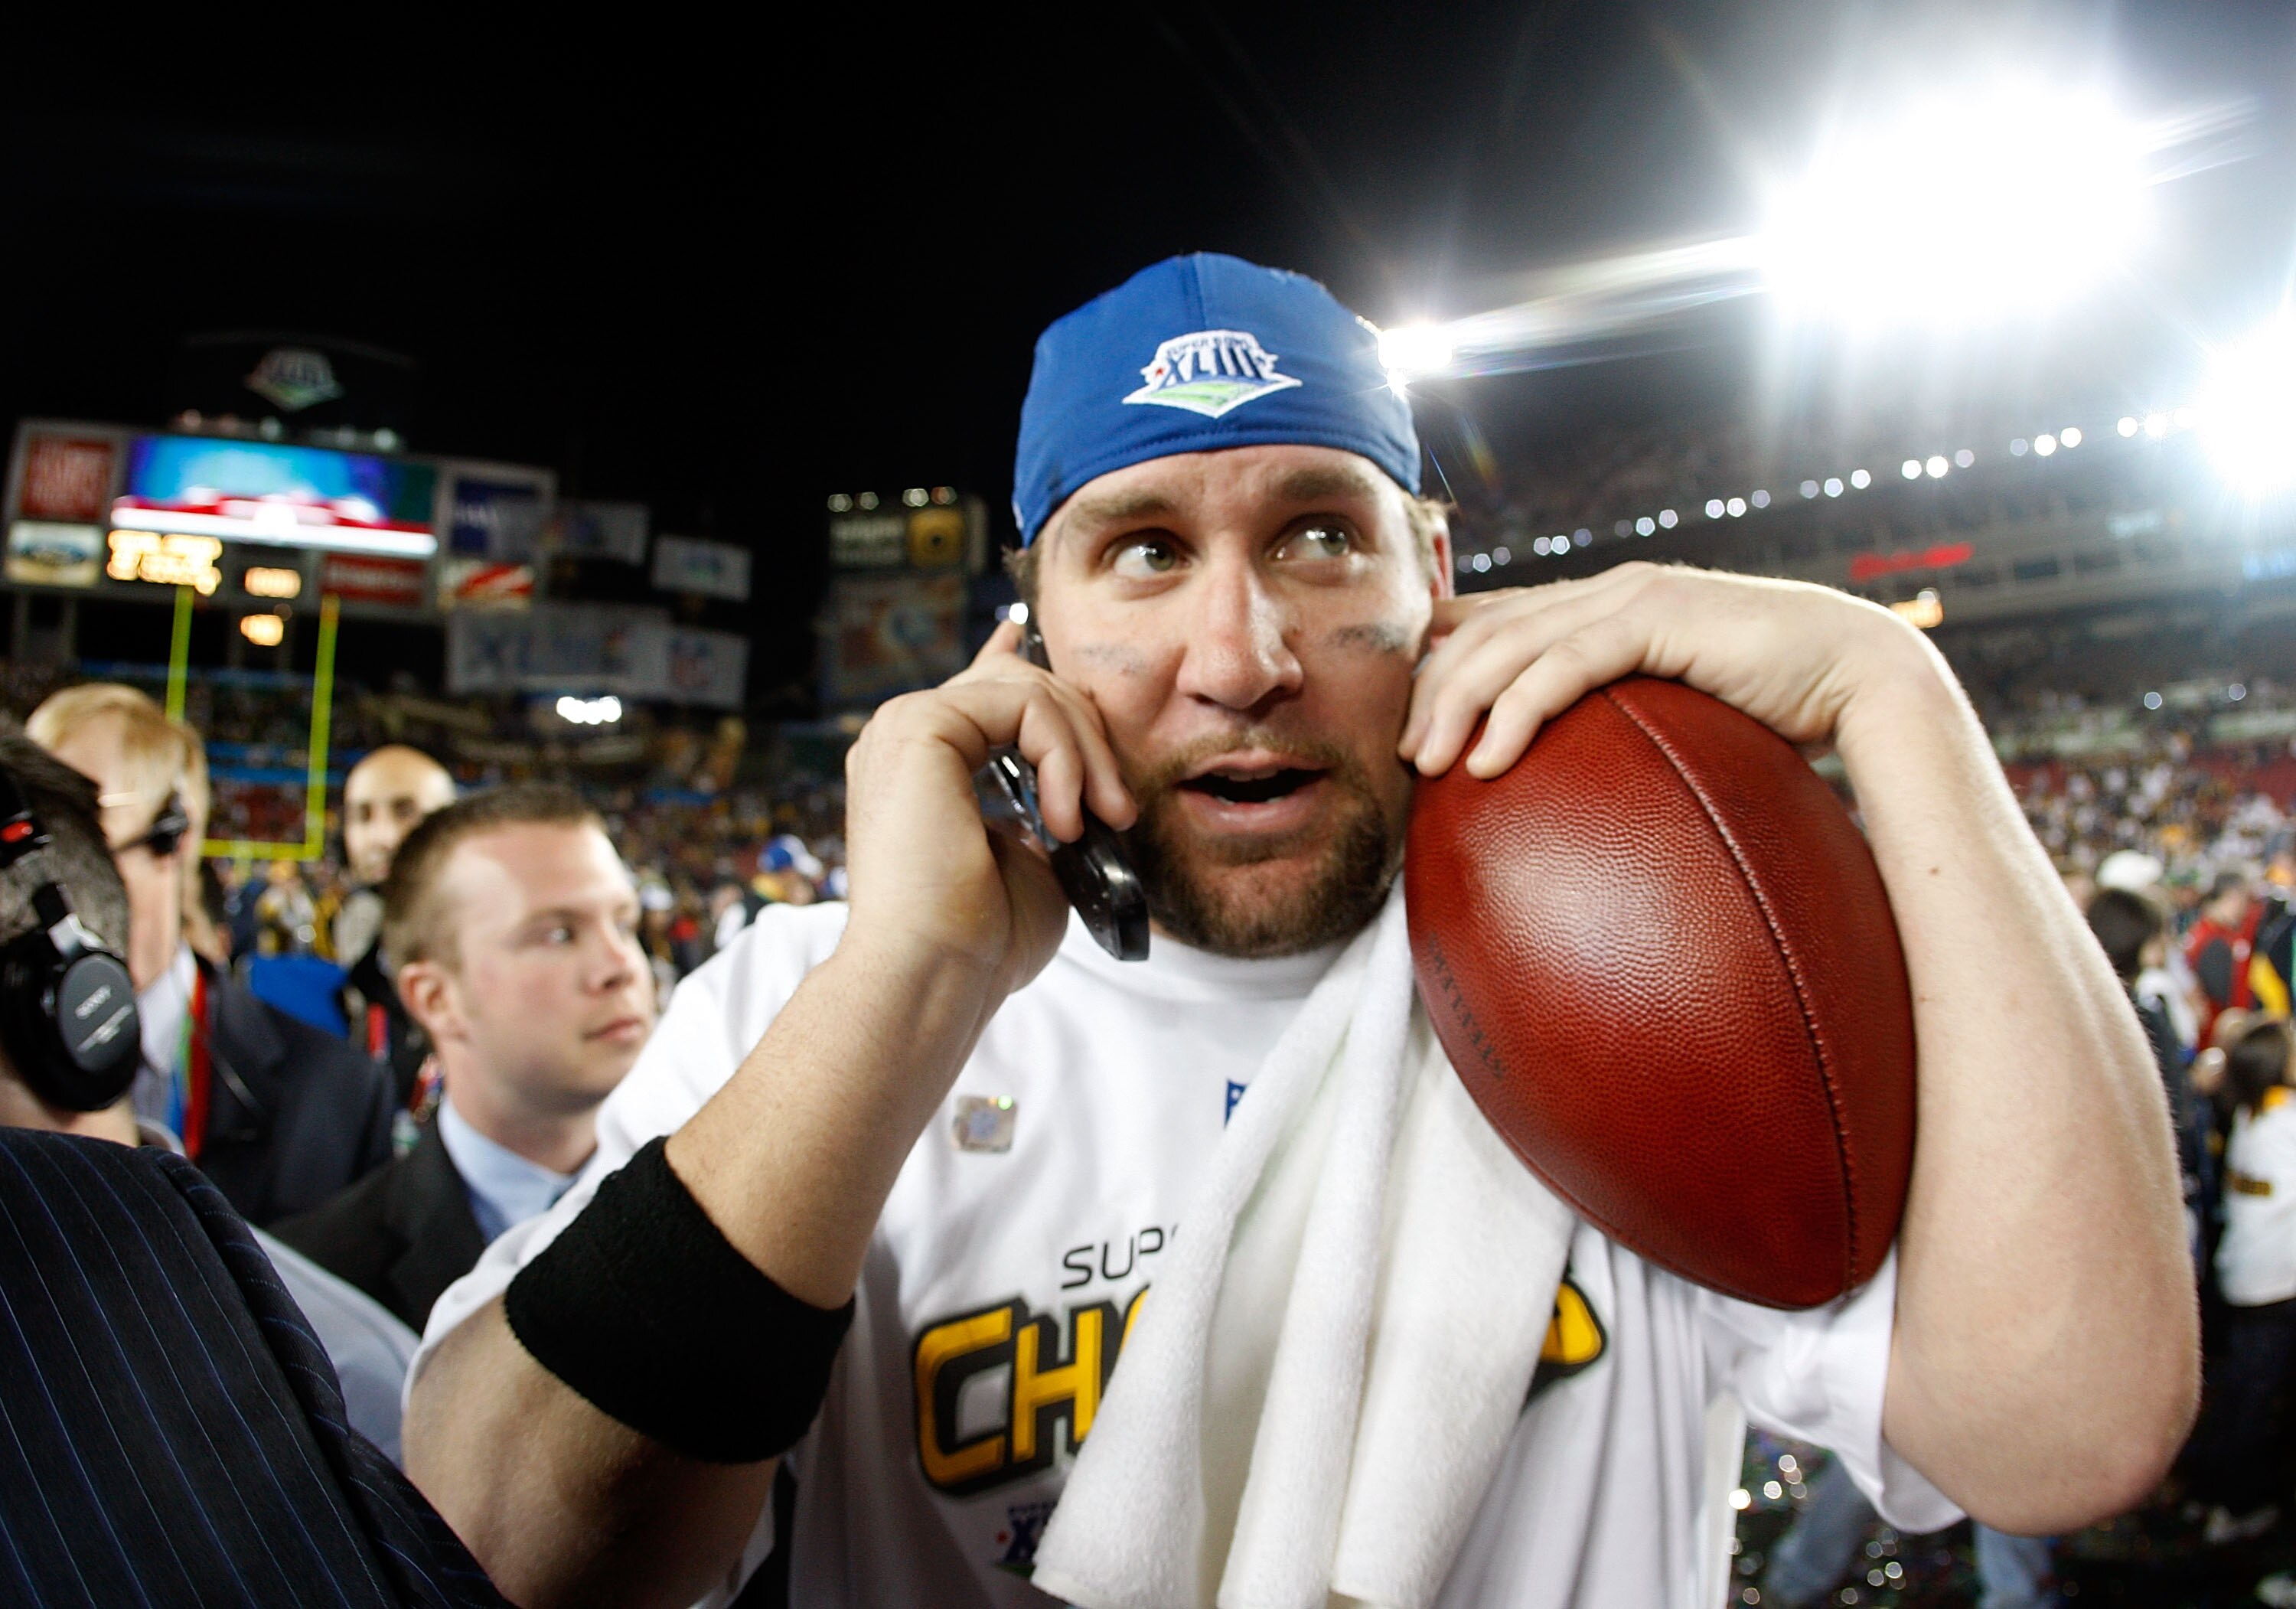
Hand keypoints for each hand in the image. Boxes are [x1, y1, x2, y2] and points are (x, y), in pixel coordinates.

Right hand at [841, 620, 1136, 998]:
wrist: (933, 973)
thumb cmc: (980, 940)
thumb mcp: (1031, 859)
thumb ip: (1047, 805)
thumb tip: (1082, 779)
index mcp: (922, 766)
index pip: (977, 691)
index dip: (1016, 664)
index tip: (1035, 646)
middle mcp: (905, 737)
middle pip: (1021, 688)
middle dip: (1088, 739)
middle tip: (1118, 810)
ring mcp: (906, 726)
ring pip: (1029, 691)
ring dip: (1085, 751)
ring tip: (1104, 817)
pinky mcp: (919, 725)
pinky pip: (1022, 706)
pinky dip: (1064, 756)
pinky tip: (1066, 815)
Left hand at [1399, 562, 1932, 778]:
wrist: (1859, 677)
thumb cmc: (1772, 715)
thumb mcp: (1670, 723)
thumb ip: (1616, 734)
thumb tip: (1578, 802)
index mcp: (1603, 609)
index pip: (1493, 626)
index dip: (1437, 668)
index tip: (1402, 726)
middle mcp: (1607, 592)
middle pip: (1482, 632)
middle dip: (1428, 691)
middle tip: (1398, 757)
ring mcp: (1632, 596)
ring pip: (1509, 643)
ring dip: (1454, 705)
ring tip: (1424, 764)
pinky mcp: (1659, 614)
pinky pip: (1563, 664)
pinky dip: (1515, 712)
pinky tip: (1484, 761)